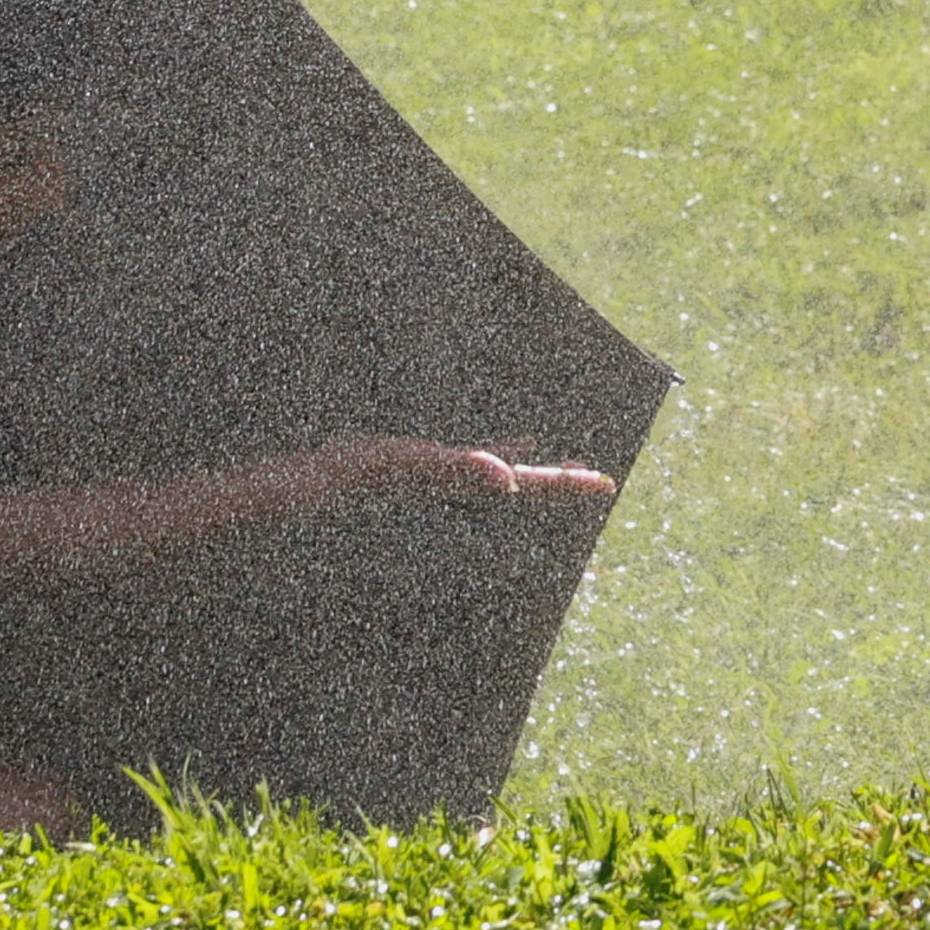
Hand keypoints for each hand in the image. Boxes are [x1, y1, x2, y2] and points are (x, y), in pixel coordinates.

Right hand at [331, 437, 618, 505]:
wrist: (323, 484)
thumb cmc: (368, 474)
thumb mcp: (417, 466)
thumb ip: (462, 471)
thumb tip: (507, 480)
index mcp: (472, 486)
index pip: (532, 487)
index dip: (567, 485)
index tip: (606, 484)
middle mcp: (467, 486)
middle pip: (529, 486)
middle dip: (562, 482)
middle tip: (600, 482)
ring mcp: (450, 478)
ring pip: (509, 472)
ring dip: (538, 470)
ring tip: (570, 464)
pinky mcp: (430, 466)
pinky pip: (479, 458)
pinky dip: (502, 450)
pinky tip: (518, 442)